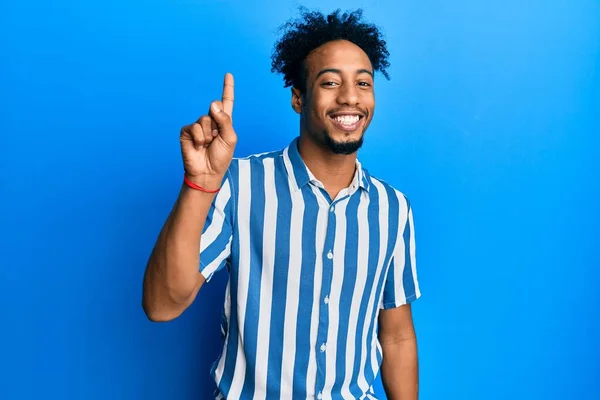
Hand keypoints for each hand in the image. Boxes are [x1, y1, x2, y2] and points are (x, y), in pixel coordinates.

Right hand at [179, 73, 236, 188]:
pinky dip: (198, 138)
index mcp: (223, 122)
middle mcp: (211, 121)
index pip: (226, 102)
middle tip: (216, 139)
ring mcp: (198, 126)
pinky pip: (194, 127)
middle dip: (218, 124)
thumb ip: (225, 120)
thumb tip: (213, 103)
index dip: (227, 88)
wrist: (207, 172)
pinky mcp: (187, 132)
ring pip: (205, 119)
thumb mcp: (230, 139)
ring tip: (207, 145)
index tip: (228, 74)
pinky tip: (198, 146)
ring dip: (208, 134)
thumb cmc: (220, 157)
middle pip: (215, 109)